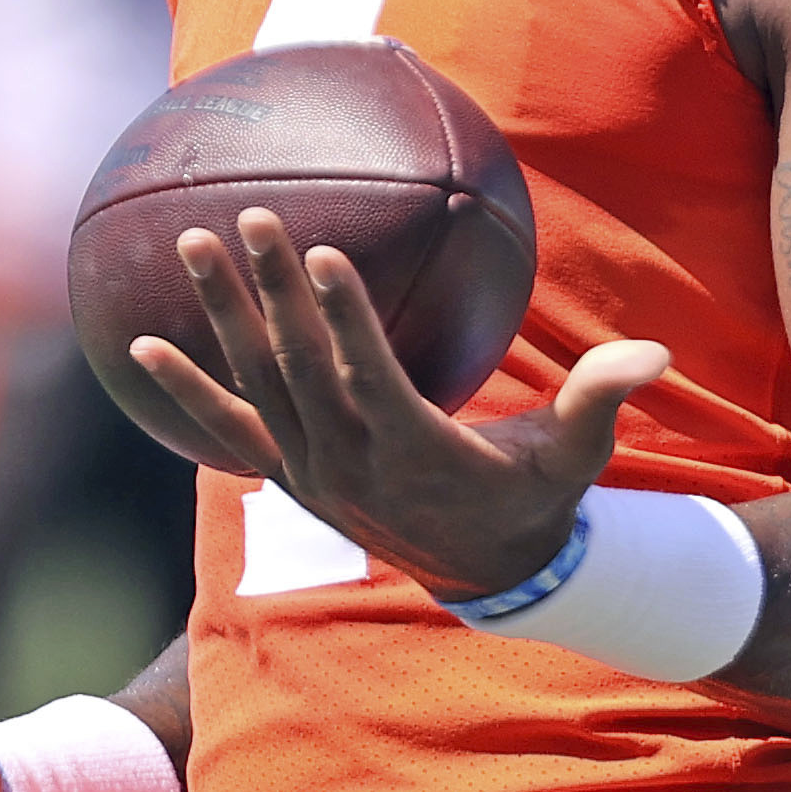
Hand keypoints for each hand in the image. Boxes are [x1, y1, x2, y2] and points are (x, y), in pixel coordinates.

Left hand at [131, 205, 668, 600]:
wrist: (485, 575)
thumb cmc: (533, 497)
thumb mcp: (576, 457)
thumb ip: (601, 401)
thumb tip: (651, 355)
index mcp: (416, 448)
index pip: (370, 375)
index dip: (343, 318)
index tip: (320, 253)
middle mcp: (350, 460)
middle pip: (302, 366)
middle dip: (273, 290)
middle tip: (252, 215)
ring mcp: (311, 468)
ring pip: (256, 384)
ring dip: (220, 314)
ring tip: (191, 243)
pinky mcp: (288, 473)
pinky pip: (223, 430)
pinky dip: (182, 389)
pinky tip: (138, 345)